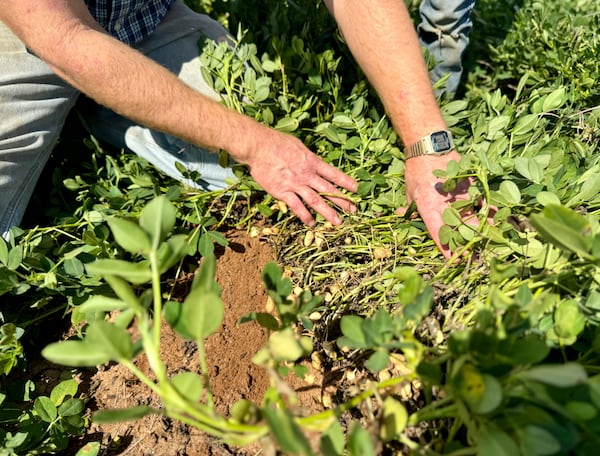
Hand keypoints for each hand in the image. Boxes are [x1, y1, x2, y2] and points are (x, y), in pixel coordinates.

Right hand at [243, 128, 357, 225]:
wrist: (258, 146)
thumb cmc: (276, 142)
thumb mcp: (298, 146)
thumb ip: (308, 157)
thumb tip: (314, 162)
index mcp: (312, 162)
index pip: (333, 174)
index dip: (346, 182)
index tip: (356, 189)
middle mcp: (307, 175)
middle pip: (328, 190)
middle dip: (342, 201)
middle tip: (353, 210)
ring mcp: (295, 184)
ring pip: (315, 201)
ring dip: (328, 212)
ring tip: (338, 222)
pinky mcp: (282, 192)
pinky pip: (296, 206)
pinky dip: (304, 216)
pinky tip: (311, 223)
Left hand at [398, 151, 491, 258]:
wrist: (430, 146)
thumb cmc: (416, 170)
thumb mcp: (409, 191)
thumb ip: (409, 208)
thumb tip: (403, 216)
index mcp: (427, 205)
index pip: (436, 230)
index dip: (444, 245)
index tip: (452, 258)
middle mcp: (445, 202)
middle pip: (459, 226)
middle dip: (467, 242)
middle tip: (474, 257)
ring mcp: (459, 193)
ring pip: (474, 214)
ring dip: (482, 229)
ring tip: (491, 241)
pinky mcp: (469, 184)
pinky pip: (481, 200)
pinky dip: (489, 210)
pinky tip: (498, 219)